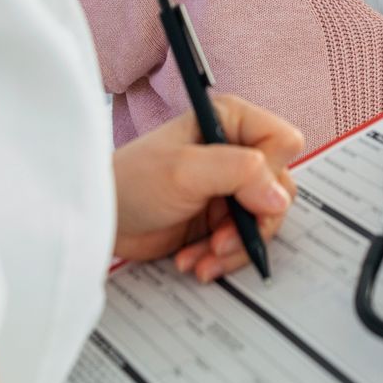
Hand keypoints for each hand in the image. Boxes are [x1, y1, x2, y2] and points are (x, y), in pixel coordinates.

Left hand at [109, 95, 303, 279]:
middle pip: (279, 187)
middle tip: (220, 239)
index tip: (244, 199)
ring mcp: (230, 186)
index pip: (282, 142)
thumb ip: (240, 173)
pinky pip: (243, 241)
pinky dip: (222, 257)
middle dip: (251, 222)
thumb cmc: (132, 182)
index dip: (270, 175)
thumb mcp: (186, 171)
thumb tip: (280, 197)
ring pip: (264, 220)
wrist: (100, 220)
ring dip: (234, 246)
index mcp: (231, 121)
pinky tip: (194, 261)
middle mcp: (236, 151)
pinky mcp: (220, 217)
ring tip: (202, 257)